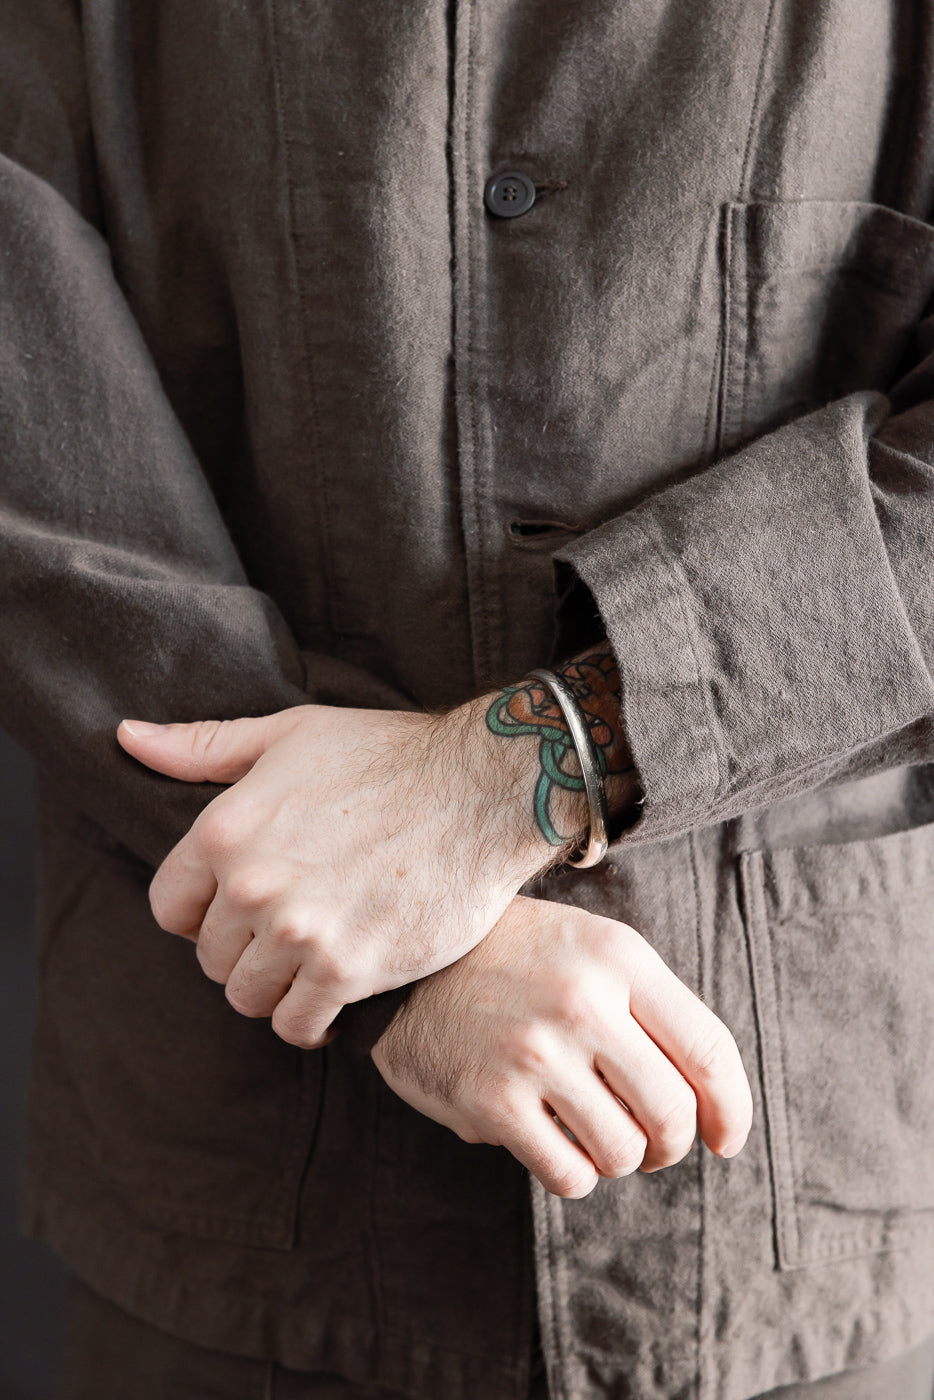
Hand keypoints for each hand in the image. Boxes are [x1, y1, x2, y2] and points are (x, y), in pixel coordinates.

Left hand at [117, 700, 571, 1045]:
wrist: (482, 788)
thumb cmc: (388, 753)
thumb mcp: (289, 733)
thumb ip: (203, 747)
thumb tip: (126, 737)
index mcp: (226, 829)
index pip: (170, 908)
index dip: (202, 913)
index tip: (240, 909)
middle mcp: (252, 885)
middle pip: (211, 958)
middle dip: (244, 949)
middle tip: (287, 933)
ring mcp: (299, 931)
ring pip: (248, 996)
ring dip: (274, 986)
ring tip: (308, 963)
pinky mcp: (349, 969)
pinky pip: (297, 1024)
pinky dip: (308, 1020)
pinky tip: (330, 996)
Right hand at [371, 895, 752, 1197]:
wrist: (410, 961)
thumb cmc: (516, 959)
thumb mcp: (591, 948)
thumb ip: (652, 1008)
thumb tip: (712, 1103)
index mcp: (618, 958)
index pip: (708, 1049)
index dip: (732, 1108)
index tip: (726, 1137)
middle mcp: (583, 1001)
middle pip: (673, 1113)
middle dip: (671, 1144)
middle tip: (651, 1143)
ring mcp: (536, 1052)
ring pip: (623, 1151)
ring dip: (618, 1158)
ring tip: (592, 1133)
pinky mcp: (491, 1098)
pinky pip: (569, 1173)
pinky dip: (573, 1172)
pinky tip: (552, 1142)